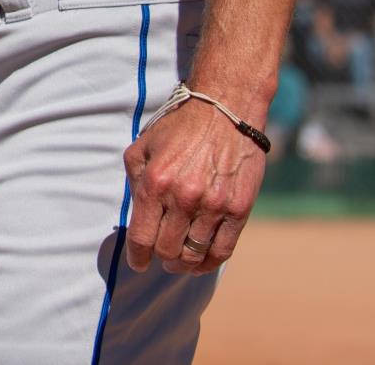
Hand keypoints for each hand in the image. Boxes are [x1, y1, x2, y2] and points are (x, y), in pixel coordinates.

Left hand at [122, 96, 267, 275]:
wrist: (225, 110)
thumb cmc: (179, 127)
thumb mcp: (143, 146)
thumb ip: (135, 182)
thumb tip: (137, 217)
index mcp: (156, 183)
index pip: (141, 237)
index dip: (138, 257)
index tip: (139, 262)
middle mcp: (184, 198)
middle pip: (167, 251)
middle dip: (160, 257)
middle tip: (160, 255)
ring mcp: (214, 206)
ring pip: (194, 255)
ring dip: (183, 264)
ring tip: (179, 261)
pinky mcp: (239, 209)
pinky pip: (223, 251)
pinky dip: (208, 263)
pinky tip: (201, 262)